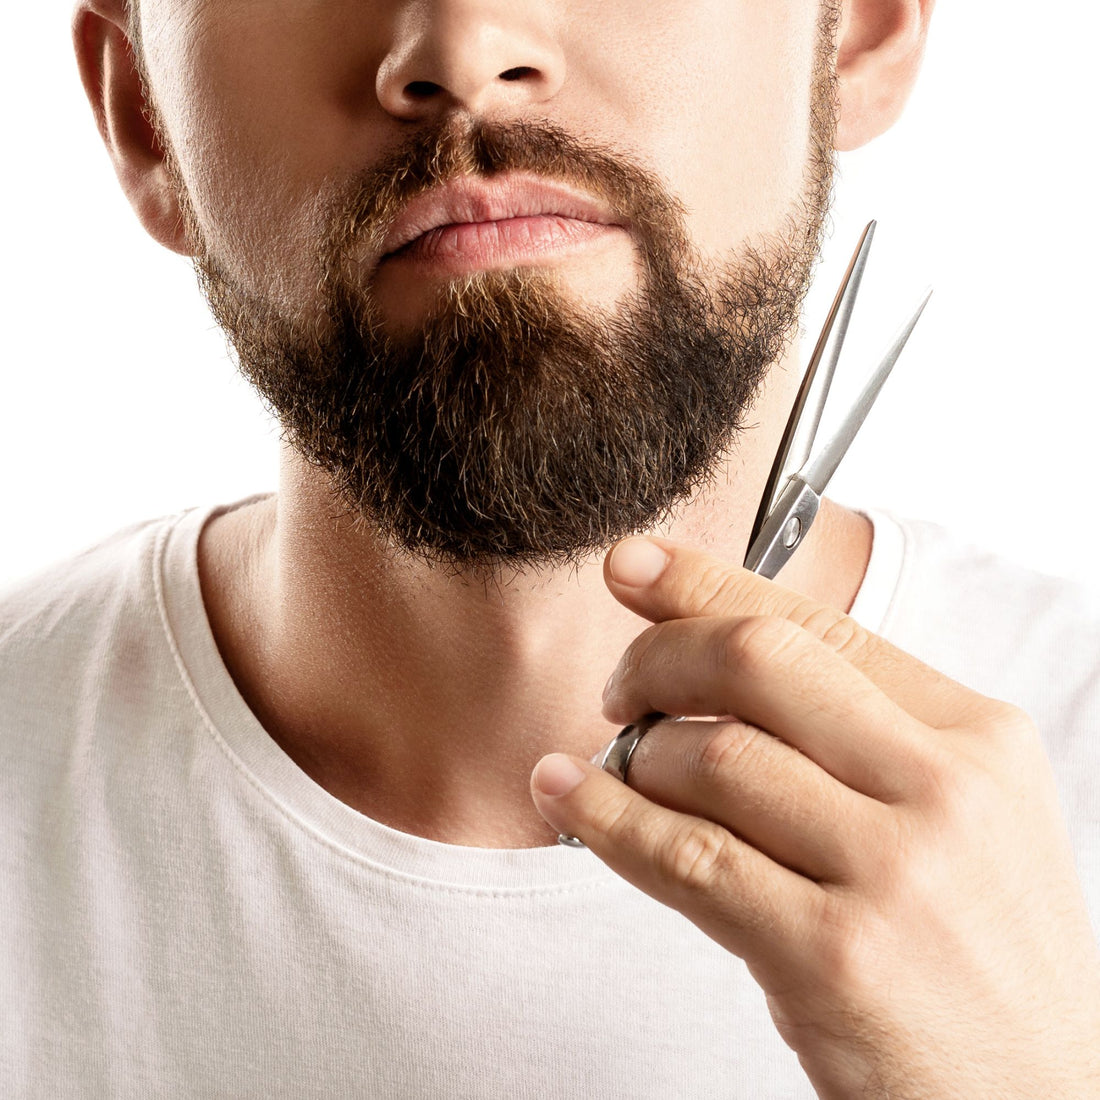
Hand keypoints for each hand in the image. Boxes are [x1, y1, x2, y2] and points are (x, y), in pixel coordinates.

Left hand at [530, 536, 1099, 1097]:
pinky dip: (605, 818)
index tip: (632, 564)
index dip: (705, 584)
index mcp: (976, 736)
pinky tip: (569, 797)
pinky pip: (685, 857)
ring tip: (617, 771)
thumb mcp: (958, 816)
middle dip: (657, 657)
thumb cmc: (978, 953)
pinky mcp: (833, 954)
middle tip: (619, 687)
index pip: (818, 623)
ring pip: (708, 758)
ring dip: (634, 757)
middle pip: (755, 663)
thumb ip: (855, 735)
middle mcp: (942, 789)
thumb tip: (710, 657)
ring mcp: (892, 870)